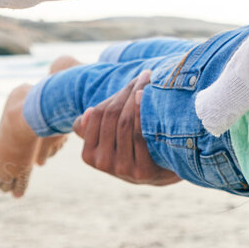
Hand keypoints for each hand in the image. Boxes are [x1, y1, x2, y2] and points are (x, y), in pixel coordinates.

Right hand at [71, 69, 180, 185]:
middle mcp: (103, 163)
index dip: (115, 95)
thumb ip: (92, 126)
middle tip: (145, 76)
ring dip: (137, 97)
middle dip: (128, 92)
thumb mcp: (108, 138)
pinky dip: (142, 113)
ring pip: (125, 124)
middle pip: (113, 117)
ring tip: (150, 81)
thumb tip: (89, 112)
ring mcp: (122, 169)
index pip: (98, 115)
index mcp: (89, 155)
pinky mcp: (142, 171)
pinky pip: (140, 135)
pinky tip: (148, 97)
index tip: (133, 81)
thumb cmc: (130, 147)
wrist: (159, 172)